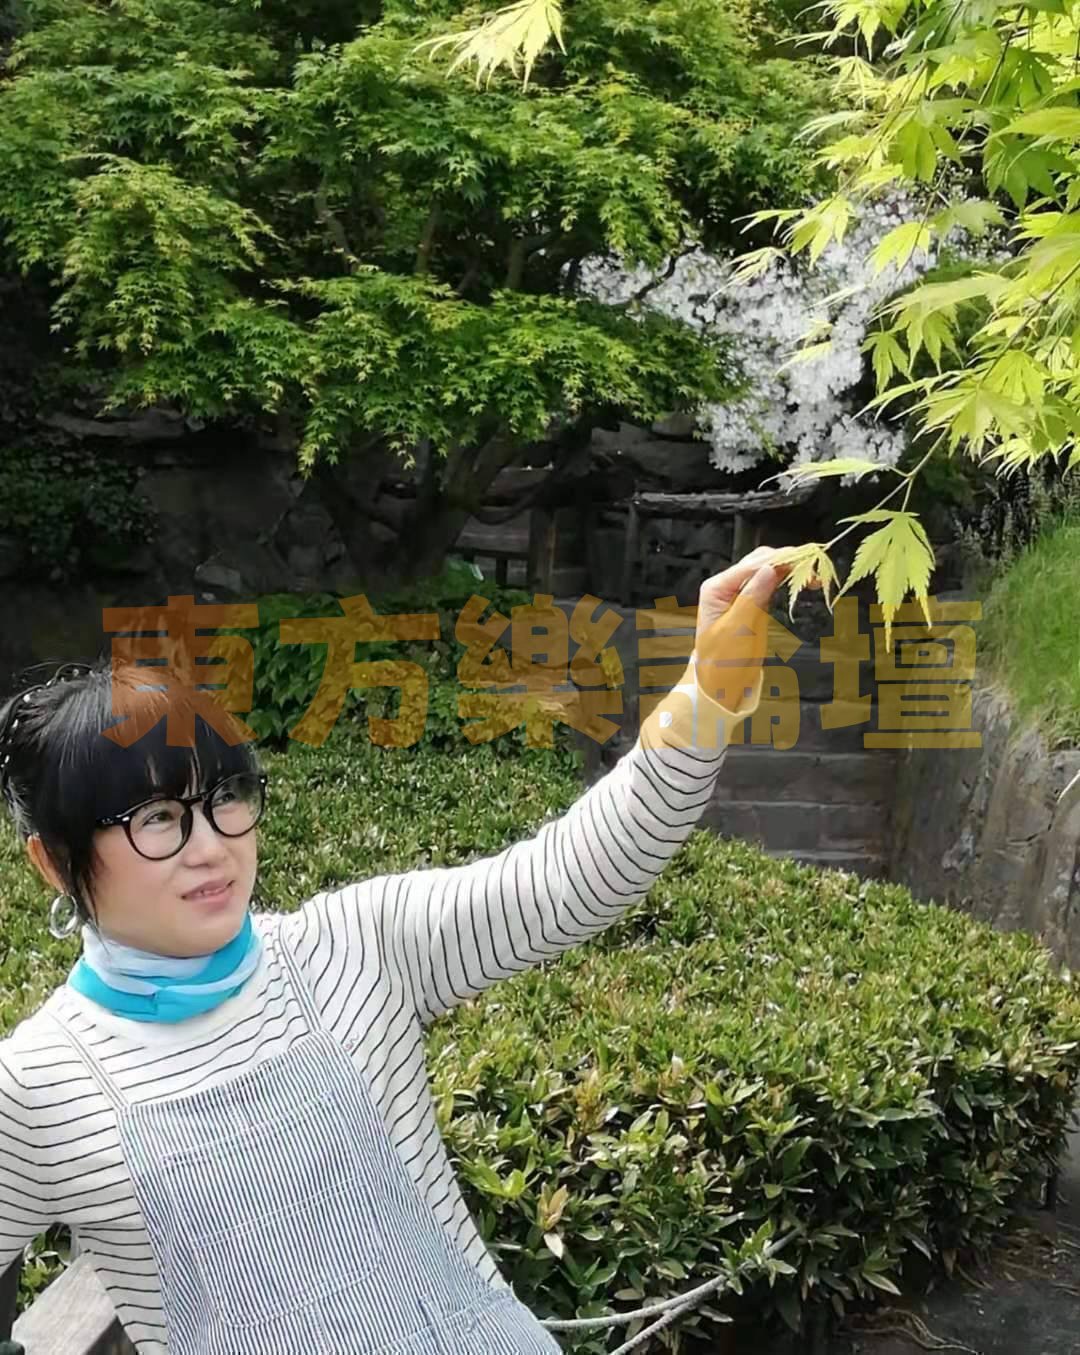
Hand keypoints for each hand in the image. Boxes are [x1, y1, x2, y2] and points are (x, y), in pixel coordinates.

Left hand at [693, 546, 812, 711]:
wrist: (721, 684)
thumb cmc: (723, 661)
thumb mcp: (737, 629)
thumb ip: (752, 597)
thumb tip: (770, 569)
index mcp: (717, 588)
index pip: (750, 565)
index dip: (777, 560)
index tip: (803, 559)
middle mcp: (728, 585)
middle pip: (760, 562)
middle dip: (787, 561)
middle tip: (814, 567)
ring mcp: (741, 593)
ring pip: (768, 570)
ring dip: (790, 569)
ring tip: (815, 576)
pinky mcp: (754, 603)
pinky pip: (772, 584)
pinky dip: (788, 580)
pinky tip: (805, 582)